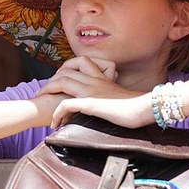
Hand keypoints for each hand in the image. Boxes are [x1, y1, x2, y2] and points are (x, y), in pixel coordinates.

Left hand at [37, 56, 151, 128]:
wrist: (145, 106)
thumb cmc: (139, 106)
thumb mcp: (123, 99)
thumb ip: (113, 98)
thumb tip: (112, 107)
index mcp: (102, 79)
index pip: (79, 65)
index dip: (66, 72)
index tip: (59, 85)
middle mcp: (94, 81)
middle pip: (65, 72)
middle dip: (50, 82)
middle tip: (43, 95)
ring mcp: (92, 91)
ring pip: (61, 82)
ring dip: (48, 93)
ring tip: (43, 107)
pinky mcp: (91, 103)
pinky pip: (66, 104)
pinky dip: (57, 113)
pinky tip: (55, 123)